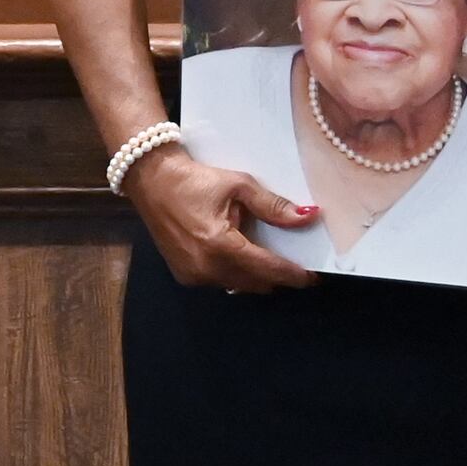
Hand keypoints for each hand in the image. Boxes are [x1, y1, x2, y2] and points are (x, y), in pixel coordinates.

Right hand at [123, 149, 319, 291]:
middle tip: (296, 266)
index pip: (267, 268)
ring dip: (257, 277)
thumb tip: (308, 217)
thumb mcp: (239, 185)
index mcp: (220, 245)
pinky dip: (236, 274)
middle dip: (278, 277)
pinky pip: (221, 282)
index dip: (293, 274)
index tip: (314, 277)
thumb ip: (273, 206)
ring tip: (270, 261)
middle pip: (256, 283)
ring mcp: (193, 276)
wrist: (152, 181)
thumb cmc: (196, 180)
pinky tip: (241, 258)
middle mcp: (206, 268)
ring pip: (239, 286)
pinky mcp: (185, 276)